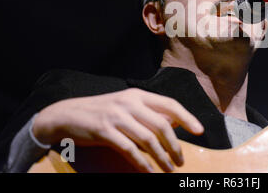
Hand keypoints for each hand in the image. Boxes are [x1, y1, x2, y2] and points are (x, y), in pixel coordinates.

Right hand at [32, 88, 203, 171]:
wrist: (67, 114)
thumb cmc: (102, 112)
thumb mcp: (127, 106)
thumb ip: (150, 113)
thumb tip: (176, 123)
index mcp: (138, 95)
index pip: (170, 104)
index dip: (187, 117)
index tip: (199, 131)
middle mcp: (130, 103)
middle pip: (162, 124)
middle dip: (175, 145)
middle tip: (181, 161)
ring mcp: (117, 116)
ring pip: (148, 139)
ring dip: (162, 158)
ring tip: (169, 169)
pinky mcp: (104, 131)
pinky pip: (129, 150)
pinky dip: (142, 163)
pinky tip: (149, 172)